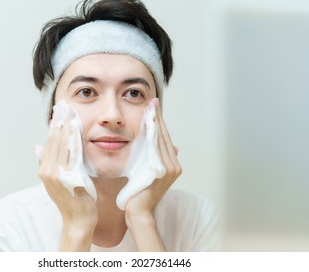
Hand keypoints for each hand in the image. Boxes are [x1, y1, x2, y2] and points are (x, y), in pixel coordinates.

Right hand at [38, 110, 96, 250]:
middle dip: (60, 120)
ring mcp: (58, 174)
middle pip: (54, 140)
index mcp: (44, 169)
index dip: (54, 124)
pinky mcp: (70, 176)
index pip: (49, 142)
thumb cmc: (70, 199)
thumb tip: (36, 146)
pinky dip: (74, 139)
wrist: (77, 218)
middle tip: (64, 103)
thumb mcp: (54, 180)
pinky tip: (76, 127)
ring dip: (66, 125)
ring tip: (69, 110)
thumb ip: (45, 162)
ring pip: (62, 144)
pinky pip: (73, 153)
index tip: (58, 110)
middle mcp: (48, 170)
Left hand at [124, 98, 181, 250]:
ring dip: (156, 122)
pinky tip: (150, 122)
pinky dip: (154, 134)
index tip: (153, 108)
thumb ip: (154, 160)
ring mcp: (171, 168)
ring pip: (161, 139)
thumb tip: (165, 147)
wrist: (138, 211)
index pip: (164, 139)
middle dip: (158, 118)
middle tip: (153, 101)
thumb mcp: (146, 173)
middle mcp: (174, 165)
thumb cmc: (137, 194)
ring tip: (152, 107)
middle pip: (165, 136)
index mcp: (172, 165)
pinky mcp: (164, 170)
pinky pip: (157, 148)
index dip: (159, 123)